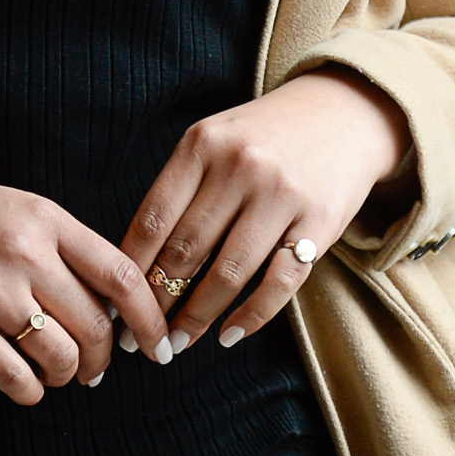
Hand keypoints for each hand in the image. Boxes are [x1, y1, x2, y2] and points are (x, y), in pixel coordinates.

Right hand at [0, 176, 171, 404]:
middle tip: (96, 367)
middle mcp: (23, 254)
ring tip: (60, 372)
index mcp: (43, 219)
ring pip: (60, 357)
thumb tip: (112, 308)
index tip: (160, 345)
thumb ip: (64, 247)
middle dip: (104, 357)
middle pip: (94, 325)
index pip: (120, 275)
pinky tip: (27, 382)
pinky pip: (17, 379)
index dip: (150, 318)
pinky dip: (32, 390)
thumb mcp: (17, 209)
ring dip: (69, 375)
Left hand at [121, 69, 413, 355]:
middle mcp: (239, 168)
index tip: (112, 304)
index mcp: (201, 146)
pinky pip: (280, 282)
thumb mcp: (212, 140)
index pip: (153, 219)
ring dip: (197, 316)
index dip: (129, 269)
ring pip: (228, 272)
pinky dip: (252, 315)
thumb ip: (179, 188)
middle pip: (185, 249)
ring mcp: (281, 196)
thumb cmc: (262, 136)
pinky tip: (229, 335)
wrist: (343, 112)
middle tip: (138, 337)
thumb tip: (136, 258)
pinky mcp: (320, 222)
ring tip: (176, 343)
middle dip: (157, 301)